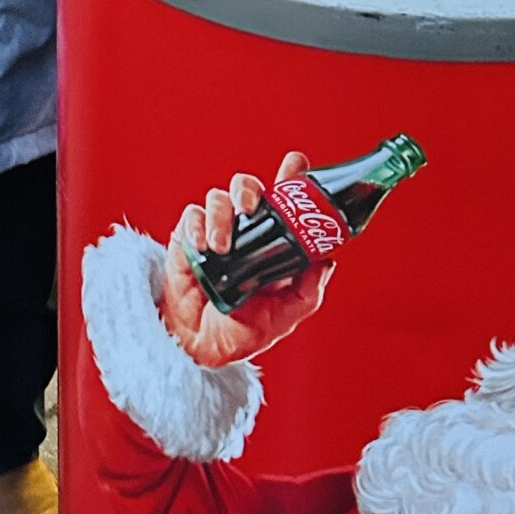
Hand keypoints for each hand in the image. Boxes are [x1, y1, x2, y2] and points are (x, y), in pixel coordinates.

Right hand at [159, 150, 331, 366]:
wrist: (201, 348)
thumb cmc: (242, 329)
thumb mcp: (283, 316)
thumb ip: (307, 291)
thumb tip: (326, 261)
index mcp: (271, 241)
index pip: (282, 199)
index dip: (290, 177)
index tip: (296, 165)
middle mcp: (244, 230)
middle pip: (246, 186)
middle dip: (248, 188)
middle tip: (251, 207)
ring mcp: (215, 231)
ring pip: (217, 198)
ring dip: (221, 217)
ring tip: (223, 247)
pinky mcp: (188, 239)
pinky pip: (191, 216)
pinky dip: (197, 226)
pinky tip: (203, 247)